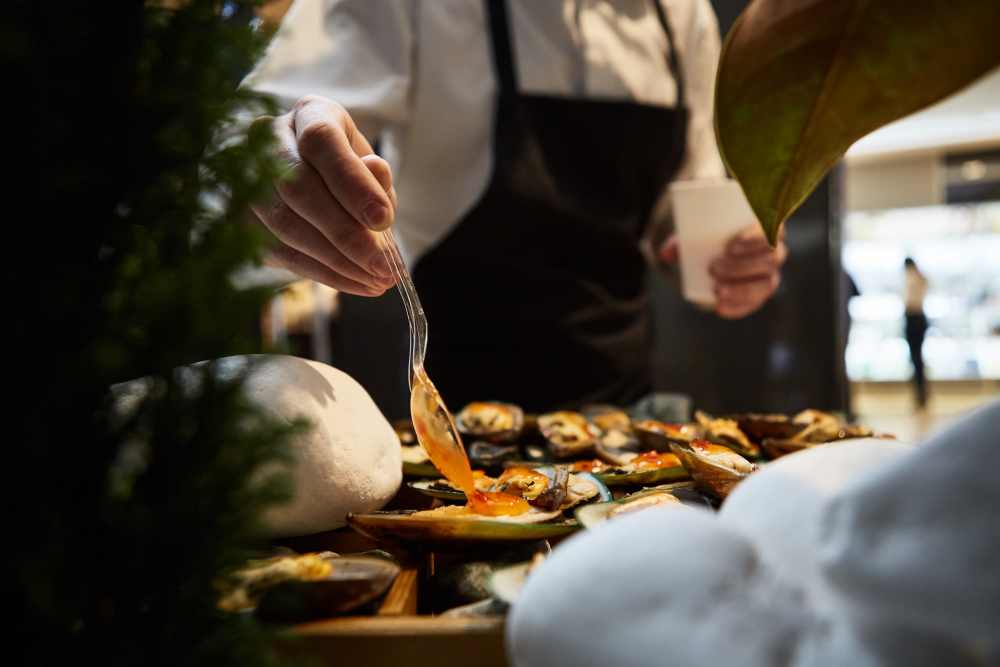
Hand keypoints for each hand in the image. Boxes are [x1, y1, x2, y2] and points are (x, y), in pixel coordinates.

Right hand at [250, 95, 396, 295]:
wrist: (313, 182)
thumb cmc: (349, 174)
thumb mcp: (371, 169)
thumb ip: (374, 177)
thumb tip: (375, 173)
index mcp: (310, 114)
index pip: (321, 141)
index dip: (352, 183)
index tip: (384, 220)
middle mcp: (269, 138)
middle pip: (297, 187)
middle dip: (345, 233)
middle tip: (383, 267)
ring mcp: (246, 177)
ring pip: (284, 224)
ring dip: (334, 260)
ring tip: (375, 281)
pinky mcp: (239, 217)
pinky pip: (278, 251)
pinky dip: (321, 272)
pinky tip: (354, 283)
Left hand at [659, 225, 786, 318]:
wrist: (720, 252)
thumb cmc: (712, 234)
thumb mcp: (696, 232)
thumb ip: (680, 242)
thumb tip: (666, 254)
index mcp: (768, 226)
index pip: (773, 230)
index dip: (756, 239)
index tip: (730, 246)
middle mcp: (776, 250)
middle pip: (771, 258)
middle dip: (742, 266)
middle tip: (713, 267)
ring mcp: (771, 273)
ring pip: (767, 283)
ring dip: (742, 289)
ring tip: (716, 290)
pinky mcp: (761, 292)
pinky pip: (757, 303)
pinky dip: (739, 308)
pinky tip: (721, 309)